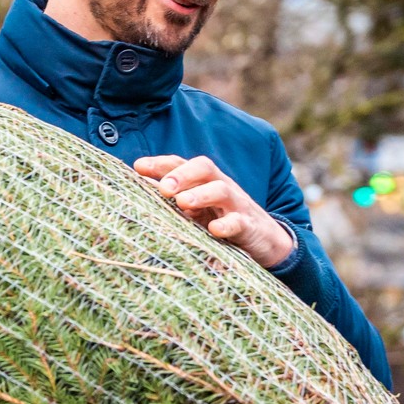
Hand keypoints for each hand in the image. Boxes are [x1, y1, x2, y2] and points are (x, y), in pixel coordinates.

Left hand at [134, 155, 297, 268]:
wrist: (265, 240)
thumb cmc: (221, 220)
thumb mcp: (197, 210)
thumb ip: (173, 201)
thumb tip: (137, 194)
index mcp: (204, 181)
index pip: (182, 163)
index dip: (161, 163)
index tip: (138, 167)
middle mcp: (220, 186)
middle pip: (204, 167)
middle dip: (182, 174)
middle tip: (163, 188)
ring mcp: (236, 205)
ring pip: (221, 190)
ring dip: (200, 194)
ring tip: (182, 203)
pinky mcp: (249, 226)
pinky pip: (239, 222)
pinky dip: (227, 225)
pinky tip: (214, 230)